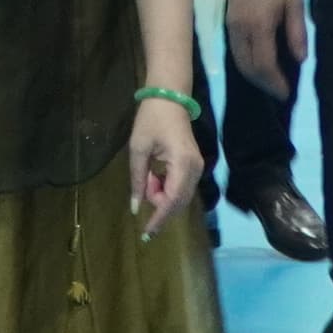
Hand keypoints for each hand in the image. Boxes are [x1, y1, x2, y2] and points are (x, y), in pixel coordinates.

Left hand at [127, 97, 202, 238]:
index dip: (159, 218)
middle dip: (158, 203)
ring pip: (180, 197)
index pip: (171, 200)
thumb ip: (137, 180)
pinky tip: (156, 175)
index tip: (147, 233)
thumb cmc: (151, 120)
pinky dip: (168, 189)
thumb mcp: (138, 149)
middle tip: (143, 184)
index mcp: (182, 163)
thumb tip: (135, 208)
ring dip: (162, 196)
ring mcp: (198, 167)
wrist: (169, 98)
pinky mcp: (195, 166)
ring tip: (148, 176)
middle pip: (178, 202)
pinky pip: (182, 188)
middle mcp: (195, 169)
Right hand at [224, 0, 306, 98]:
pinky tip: (258, 62)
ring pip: (238, 60)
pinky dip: (246, 63)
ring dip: (253, 75)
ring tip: (270, 81)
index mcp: (259, 26)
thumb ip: (297, 32)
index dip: (274, 82)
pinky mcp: (229, 20)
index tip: (287, 93)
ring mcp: (231, 25)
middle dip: (263, 83)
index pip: (264, 65)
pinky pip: (235, 50)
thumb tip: (300, 60)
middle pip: (247, 67)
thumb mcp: (294, 0)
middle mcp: (241, 30)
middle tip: (279, 92)